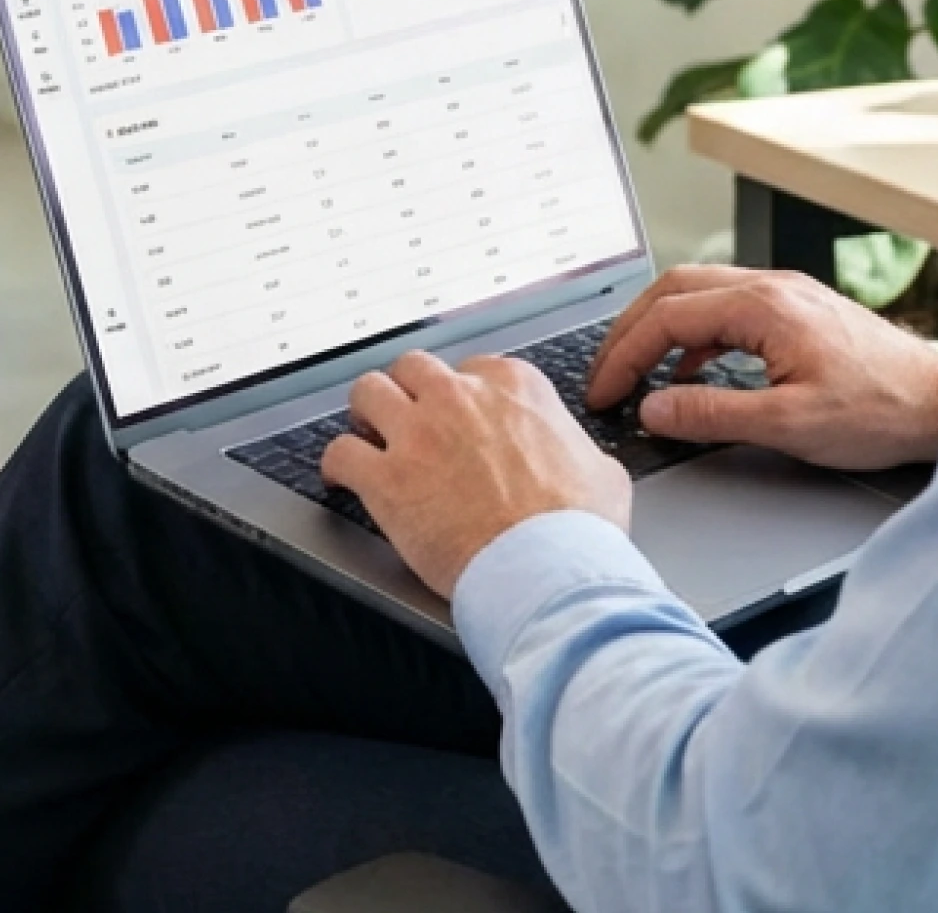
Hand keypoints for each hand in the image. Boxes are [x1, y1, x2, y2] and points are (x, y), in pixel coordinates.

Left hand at [322, 349, 631, 598]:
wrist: (548, 570)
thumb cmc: (578, 528)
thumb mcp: (600, 469)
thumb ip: (577, 448)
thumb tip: (581, 458)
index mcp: (515, 387)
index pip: (473, 367)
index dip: (463, 396)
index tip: (460, 417)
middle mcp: (462, 397)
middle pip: (413, 368)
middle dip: (408, 392)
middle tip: (408, 419)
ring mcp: (420, 434)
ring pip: (368, 391)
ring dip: (366, 413)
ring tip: (368, 435)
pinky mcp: (388, 480)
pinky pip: (340, 452)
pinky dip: (336, 465)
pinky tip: (340, 477)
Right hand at [584, 265, 937, 471]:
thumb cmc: (880, 410)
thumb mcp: (788, 424)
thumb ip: (712, 414)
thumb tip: (653, 408)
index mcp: (763, 304)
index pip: (668, 315)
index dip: (625, 354)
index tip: (603, 391)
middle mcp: (771, 286)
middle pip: (675, 289)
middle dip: (631, 331)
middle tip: (606, 376)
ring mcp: (785, 294)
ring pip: (699, 294)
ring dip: (660, 329)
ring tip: (637, 372)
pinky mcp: (797, 311)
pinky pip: (726, 309)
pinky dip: (695, 336)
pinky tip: (691, 371)